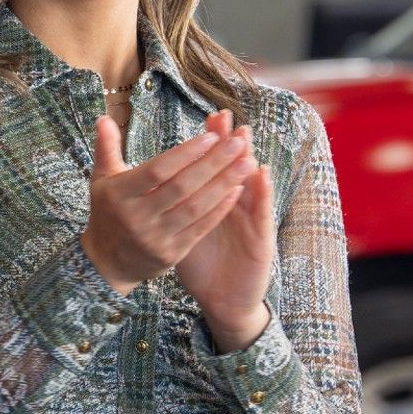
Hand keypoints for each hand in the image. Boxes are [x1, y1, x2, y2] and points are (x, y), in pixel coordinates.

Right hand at [80, 113, 253, 294]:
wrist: (108, 262)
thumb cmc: (108, 212)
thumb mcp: (101, 180)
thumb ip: (106, 148)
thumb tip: (104, 118)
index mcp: (118, 194)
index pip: (157, 170)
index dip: (185, 153)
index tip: (211, 136)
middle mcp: (136, 216)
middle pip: (182, 186)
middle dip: (214, 163)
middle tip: (239, 143)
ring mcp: (155, 237)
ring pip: (196, 206)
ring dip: (225, 183)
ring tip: (247, 162)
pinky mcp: (172, 253)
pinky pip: (201, 227)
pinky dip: (220, 208)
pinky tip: (238, 191)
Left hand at [174, 111, 276, 350]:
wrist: (224, 297)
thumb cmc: (201, 259)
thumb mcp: (180, 228)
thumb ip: (170, 200)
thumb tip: (150, 174)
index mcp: (215, 202)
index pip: (214, 168)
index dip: (213, 144)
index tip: (211, 118)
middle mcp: (238, 208)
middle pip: (234, 169)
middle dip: (229, 143)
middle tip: (228, 116)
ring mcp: (252, 221)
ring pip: (252, 186)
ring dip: (247, 160)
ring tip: (245, 134)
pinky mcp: (262, 239)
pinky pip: (262, 214)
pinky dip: (263, 193)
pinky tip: (262, 174)